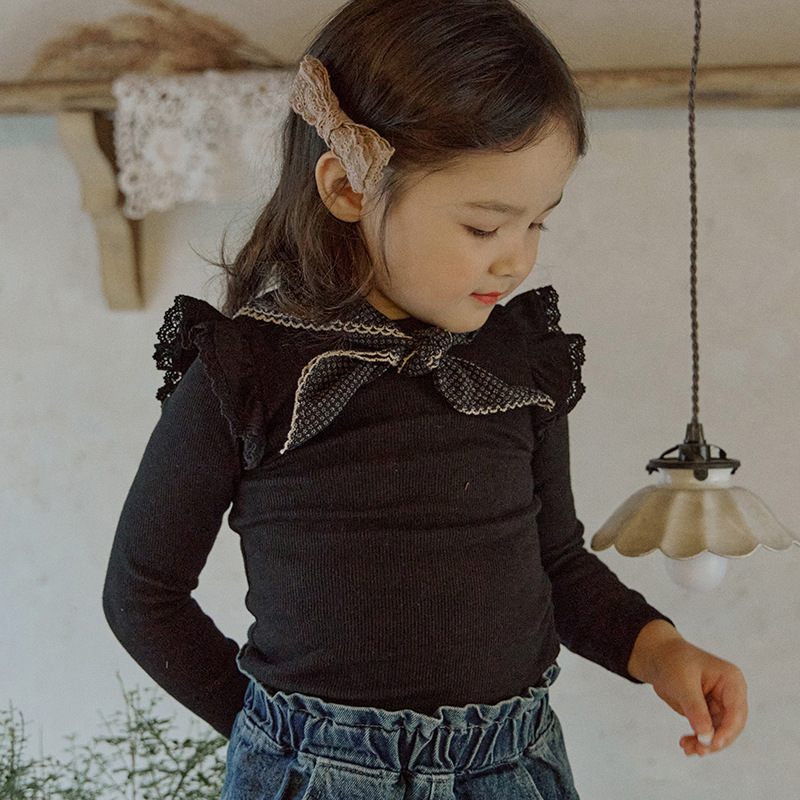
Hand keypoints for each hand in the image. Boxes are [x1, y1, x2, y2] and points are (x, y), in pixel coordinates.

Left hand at [627, 620, 747, 755]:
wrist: (657, 656)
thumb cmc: (672, 661)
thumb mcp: (682, 683)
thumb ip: (695, 708)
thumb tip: (706, 737)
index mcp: (731, 680)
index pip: (737, 710)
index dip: (728, 730)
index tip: (713, 744)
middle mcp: (730, 694)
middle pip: (731, 726)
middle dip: (715, 741)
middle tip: (698, 750)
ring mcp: (720, 704)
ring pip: (719, 733)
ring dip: (705, 744)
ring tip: (687, 748)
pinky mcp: (708, 712)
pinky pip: (708, 732)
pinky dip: (698, 740)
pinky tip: (685, 744)